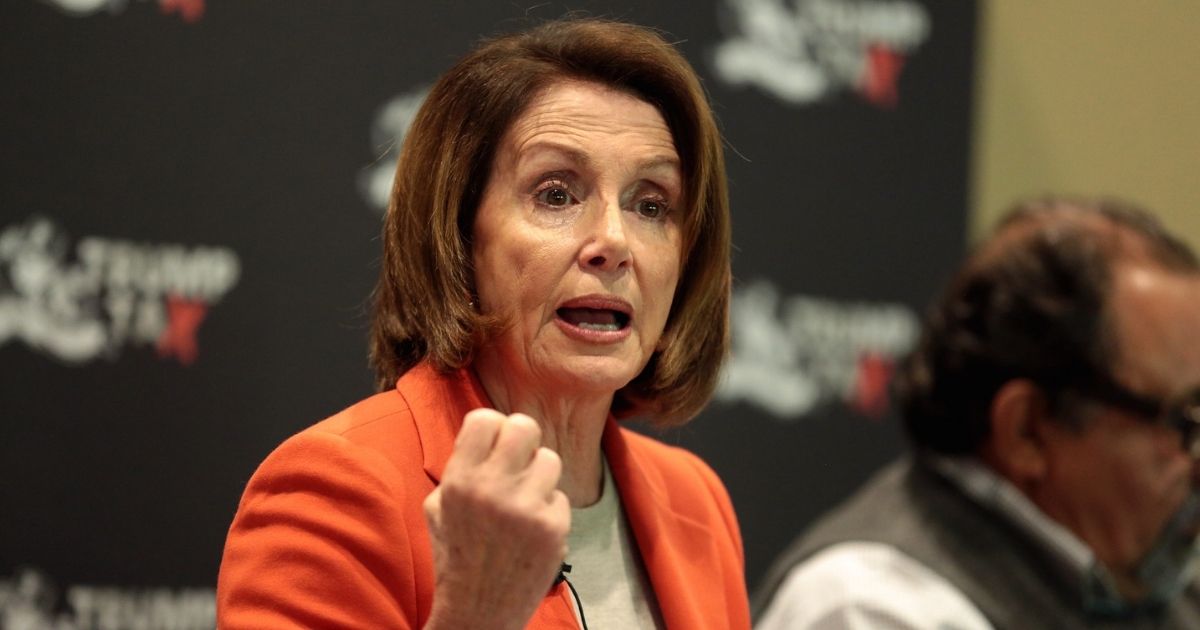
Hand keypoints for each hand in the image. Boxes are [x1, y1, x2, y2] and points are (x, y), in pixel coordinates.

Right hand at [423, 408, 569, 629]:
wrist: (477, 610)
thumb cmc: (457, 554)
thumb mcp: (439, 506)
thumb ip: (462, 466)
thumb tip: (491, 431)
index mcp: (459, 480)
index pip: (486, 418)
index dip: (494, 428)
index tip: (495, 444)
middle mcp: (491, 488)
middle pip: (525, 425)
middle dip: (524, 439)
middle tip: (519, 459)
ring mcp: (525, 508)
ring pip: (550, 459)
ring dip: (540, 476)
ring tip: (524, 500)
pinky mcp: (552, 528)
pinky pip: (560, 497)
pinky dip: (549, 511)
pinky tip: (532, 531)